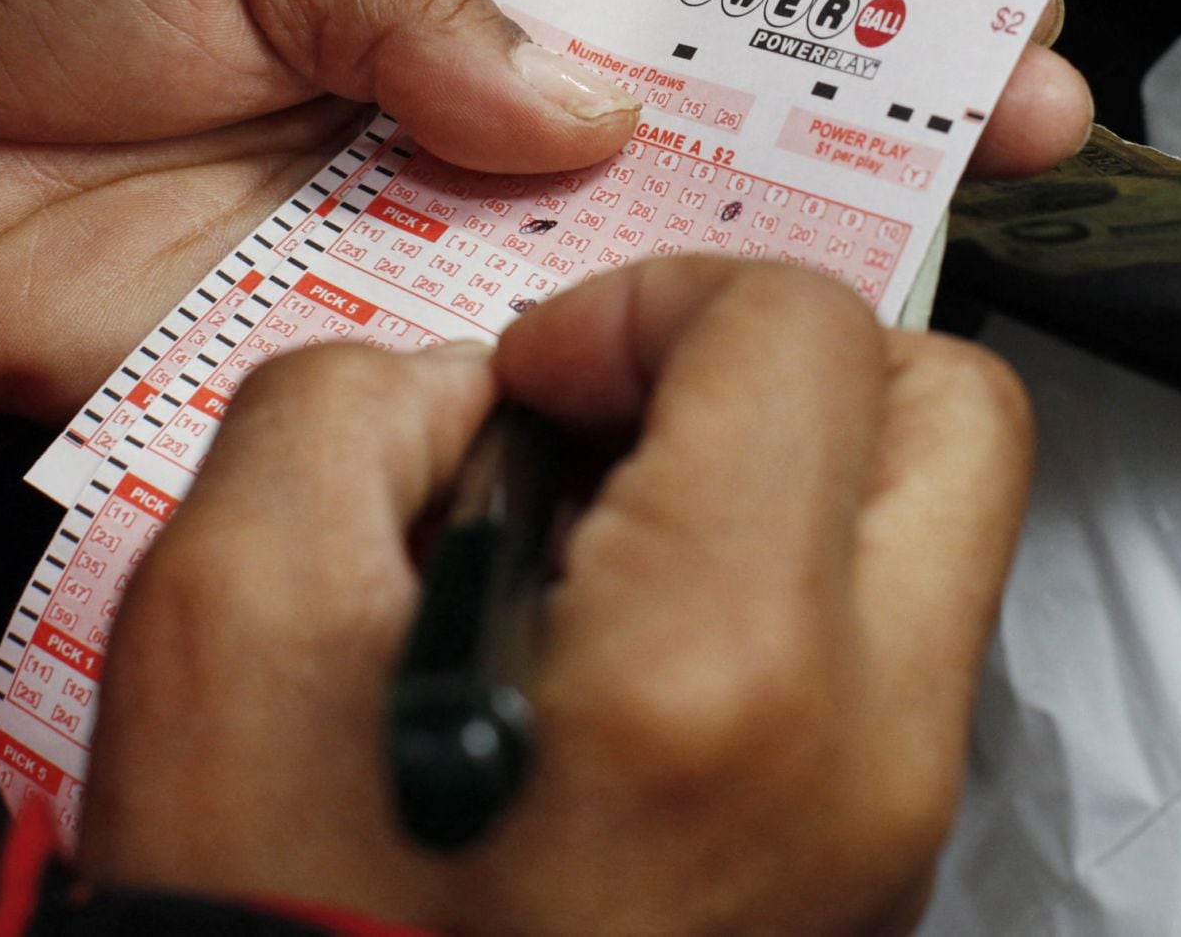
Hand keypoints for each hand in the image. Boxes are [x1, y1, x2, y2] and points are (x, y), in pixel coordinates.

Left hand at [0, 0, 1091, 422]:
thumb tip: (570, 93)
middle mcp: (482, 106)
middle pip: (703, 115)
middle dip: (861, 111)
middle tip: (1006, 117)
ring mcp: (443, 232)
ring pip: (638, 250)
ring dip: (762, 251)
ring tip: (901, 235)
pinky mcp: (380, 341)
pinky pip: (513, 363)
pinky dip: (603, 371)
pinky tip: (706, 360)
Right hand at [78, 258, 1033, 936]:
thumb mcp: (224, 623)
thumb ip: (345, 408)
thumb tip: (467, 393)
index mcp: (715, 669)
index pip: (801, 334)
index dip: (648, 303)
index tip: (543, 379)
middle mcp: (861, 756)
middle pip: (956, 418)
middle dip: (785, 362)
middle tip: (635, 402)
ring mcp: (889, 838)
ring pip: (930, 540)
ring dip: (779, 478)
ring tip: (596, 543)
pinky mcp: (871, 887)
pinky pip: (882, 661)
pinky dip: (773, 597)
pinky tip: (609, 656)